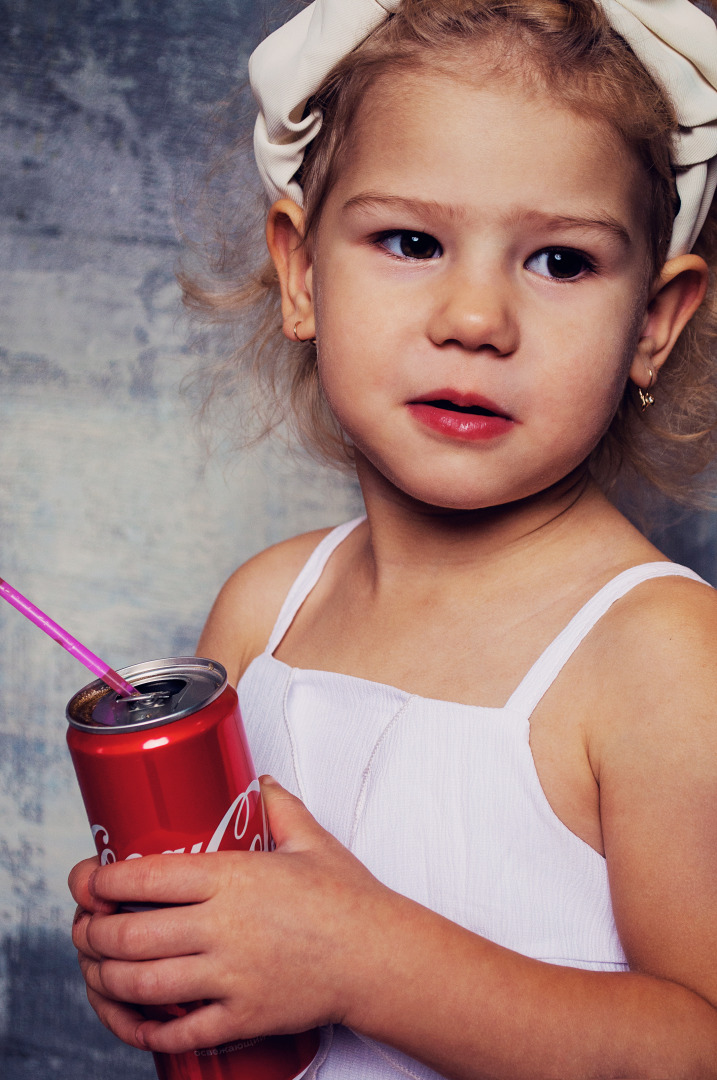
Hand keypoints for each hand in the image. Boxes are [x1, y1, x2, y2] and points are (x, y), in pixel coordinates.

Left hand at [69, 776, 392, 1053]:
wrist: (380, 956)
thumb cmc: (349, 898)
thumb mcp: (312, 840)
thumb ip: (279, 808)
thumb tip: (262, 783)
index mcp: (233, 878)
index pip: (145, 878)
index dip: (102, 882)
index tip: (90, 881)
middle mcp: (223, 927)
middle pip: (130, 936)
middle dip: (92, 934)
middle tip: (85, 928)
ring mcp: (230, 976)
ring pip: (142, 985)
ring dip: (104, 980)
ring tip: (96, 970)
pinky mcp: (242, 1017)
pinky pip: (179, 1032)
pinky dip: (144, 1031)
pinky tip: (132, 1020)